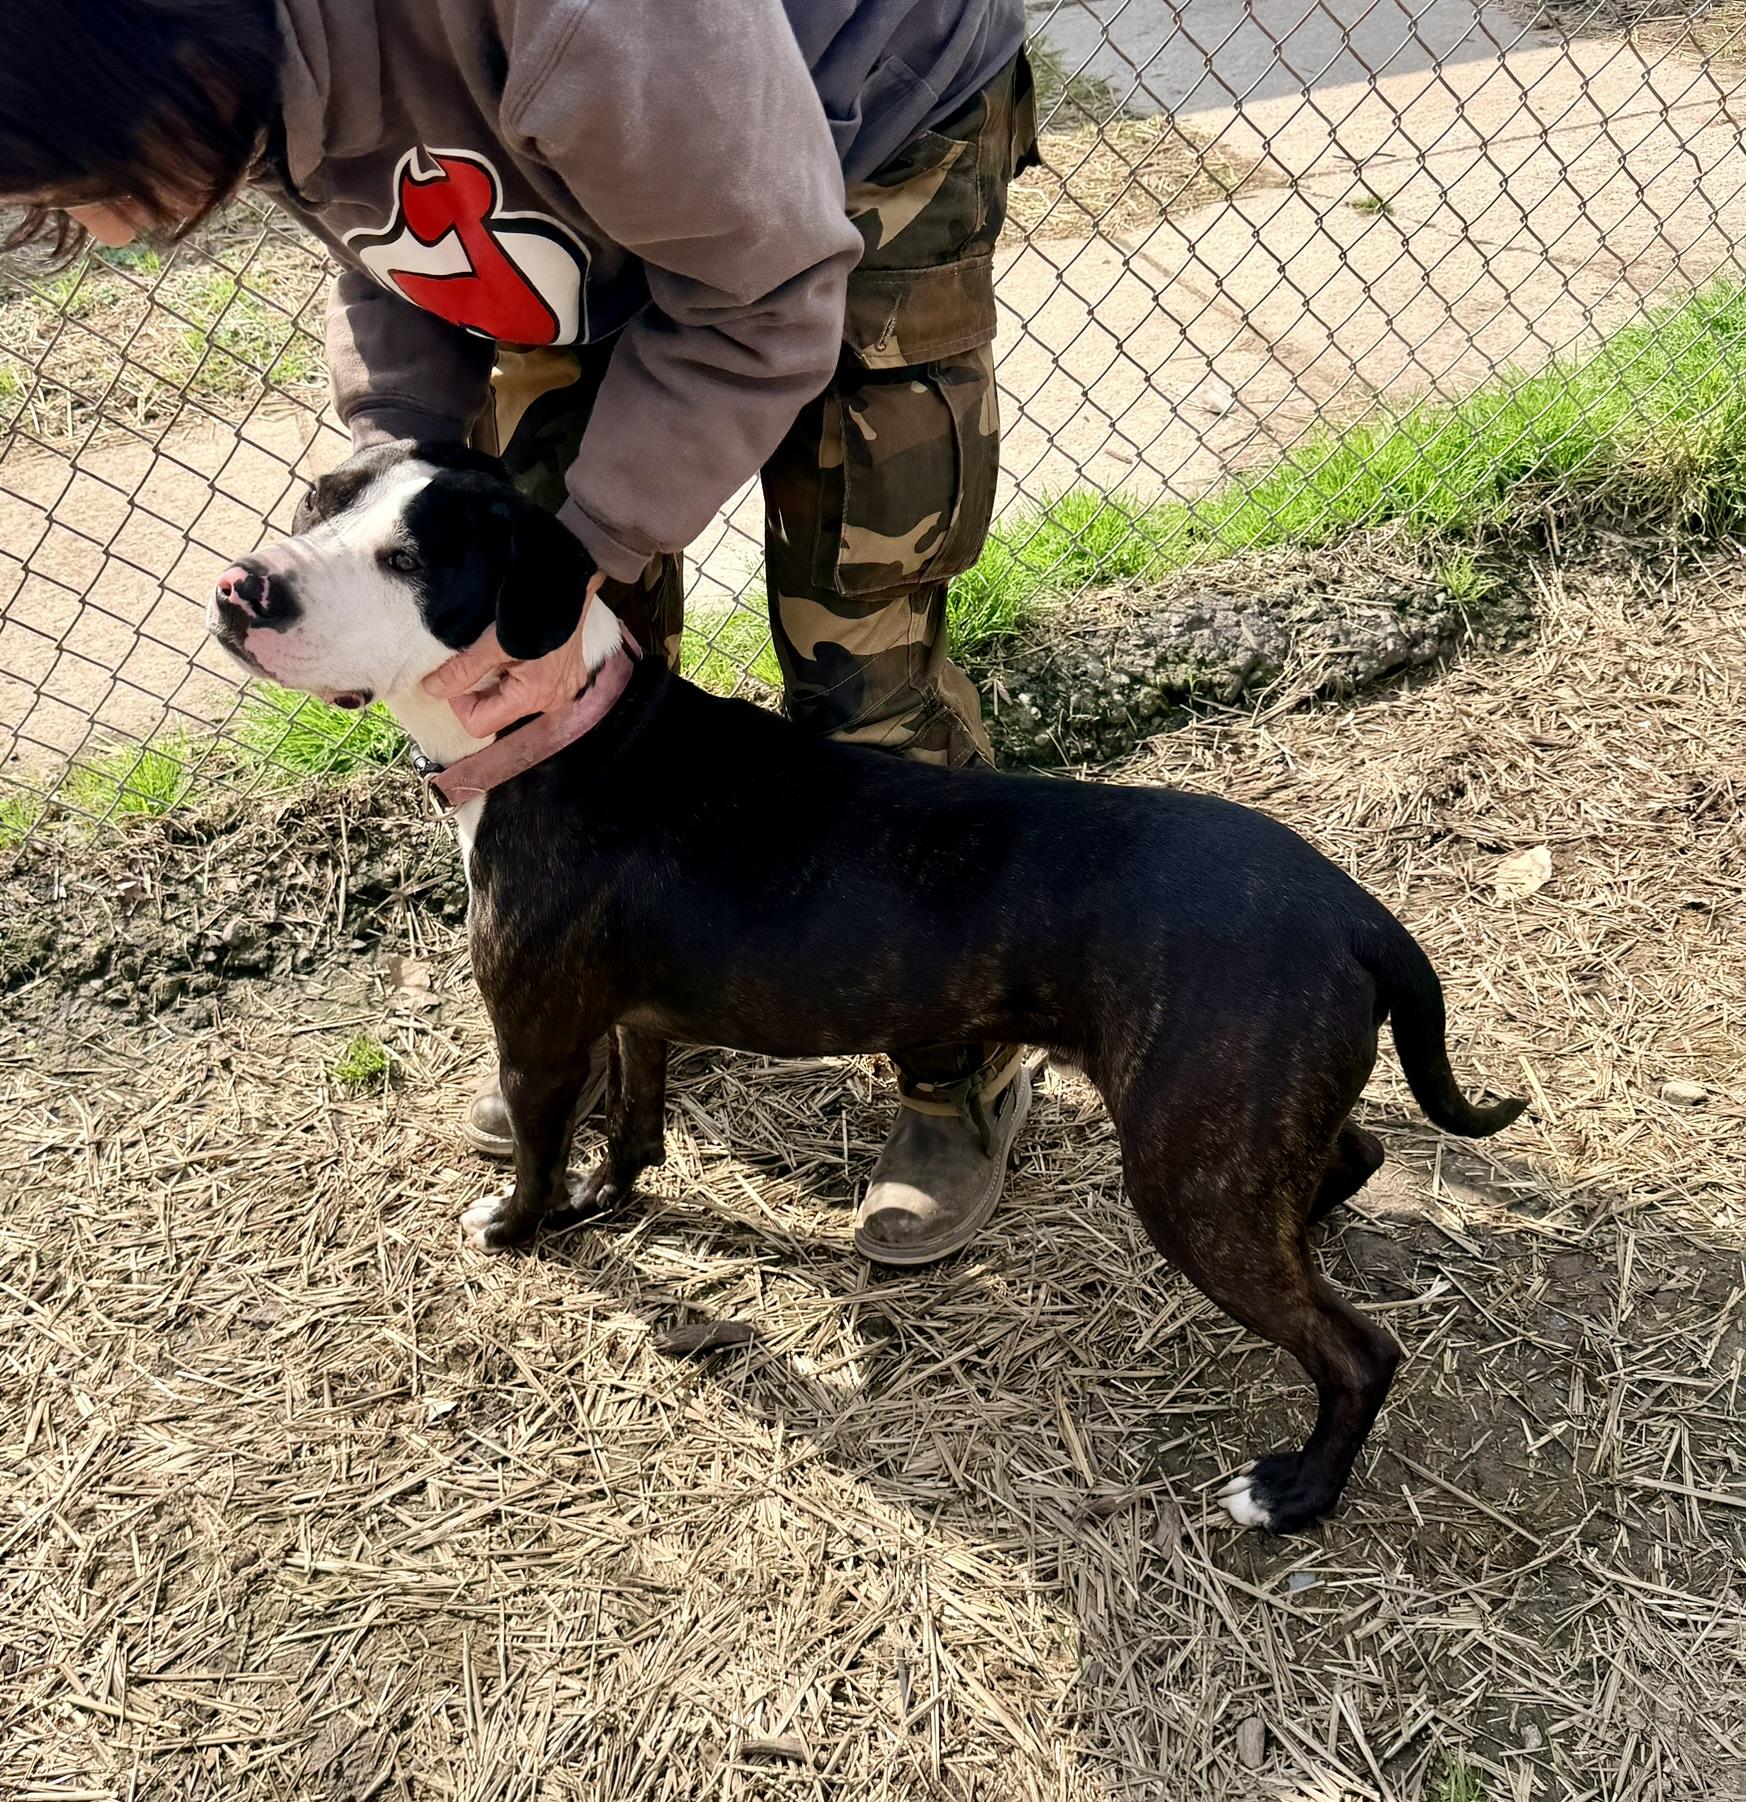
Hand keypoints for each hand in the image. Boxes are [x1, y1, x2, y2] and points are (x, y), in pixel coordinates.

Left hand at [424, 575, 605, 736]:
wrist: (569, 585)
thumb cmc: (533, 612)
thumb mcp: (491, 642)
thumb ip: (461, 671)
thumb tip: (432, 690)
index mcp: (532, 697)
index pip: (480, 724)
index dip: (460, 703)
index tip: (458, 675)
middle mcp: (551, 702)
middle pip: (498, 714)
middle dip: (480, 692)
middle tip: (479, 661)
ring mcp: (563, 693)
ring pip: (514, 702)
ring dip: (500, 684)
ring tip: (503, 656)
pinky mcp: (569, 681)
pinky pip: (533, 691)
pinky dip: (519, 678)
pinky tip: (522, 656)